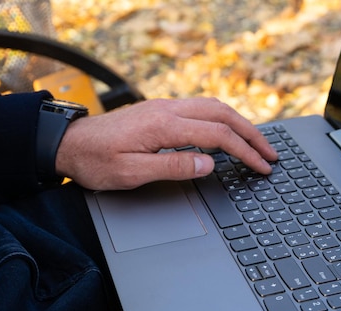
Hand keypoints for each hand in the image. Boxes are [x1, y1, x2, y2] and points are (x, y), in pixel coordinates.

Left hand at [55, 97, 277, 189]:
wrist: (69, 143)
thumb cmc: (96, 161)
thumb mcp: (131, 173)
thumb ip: (173, 167)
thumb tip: (210, 164)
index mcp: (164, 125)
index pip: (218, 136)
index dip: (245, 152)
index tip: (262, 167)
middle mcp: (168, 110)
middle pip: (224, 114)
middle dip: (252, 135)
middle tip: (271, 154)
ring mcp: (166, 107)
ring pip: (215, 107)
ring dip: (241, 124)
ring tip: (258, 143)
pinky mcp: (162, 110)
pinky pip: (202, 108)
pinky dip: (224, 119)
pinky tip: (230, 131)